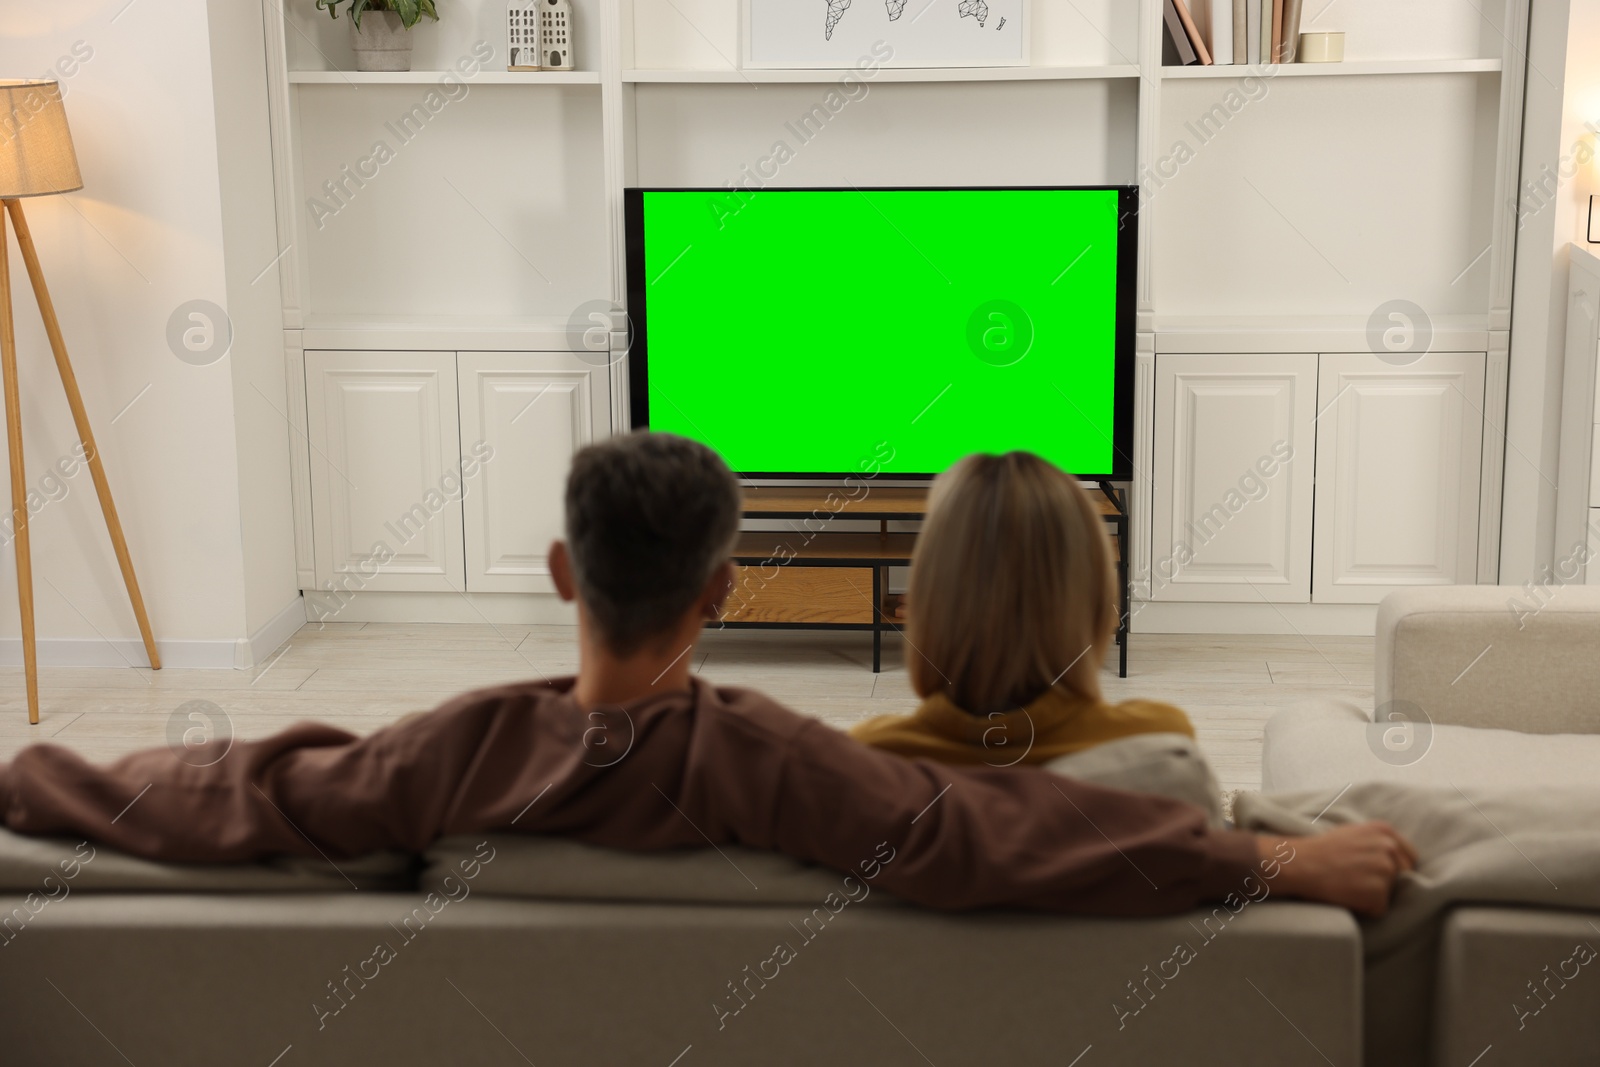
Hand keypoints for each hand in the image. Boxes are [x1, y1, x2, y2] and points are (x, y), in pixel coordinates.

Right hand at [1258, 821, 1417, 917]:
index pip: (1409, 857)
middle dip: (1385, 882)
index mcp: (1384, 831)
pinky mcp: (1378, 892)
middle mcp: (1389, 848)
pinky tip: (1346, 896)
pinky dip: (1364, 908)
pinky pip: (1379, 909)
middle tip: (1356, 880)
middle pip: (1403, 876)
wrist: (1299, 864)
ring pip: (1390, 893)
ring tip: (1347, 886)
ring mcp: (1385, 870)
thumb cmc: (1320, 851)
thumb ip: (1377, 842)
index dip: (1395, 869)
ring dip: (1373, 895)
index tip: (1375, 874)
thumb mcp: (1352, 833)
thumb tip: (1396, 858)